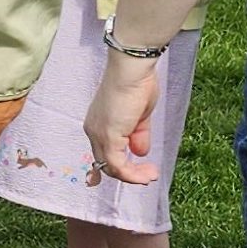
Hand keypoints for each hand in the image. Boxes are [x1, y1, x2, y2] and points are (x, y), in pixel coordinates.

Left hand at [83, 53, 162, 182]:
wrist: (132, 71)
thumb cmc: (136, 84)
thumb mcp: (140, 116)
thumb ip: (138, 135)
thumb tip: (140, 152)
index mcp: (99, 123)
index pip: (108, 152)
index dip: (125, 164)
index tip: (144, 167)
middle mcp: (94, 130)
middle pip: (107, 163)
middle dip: (130, 173)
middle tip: (150, 174)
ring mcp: (99, 134)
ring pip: (112, 167)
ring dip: (134, 176)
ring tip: (151, 175)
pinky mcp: (108, 137)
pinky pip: (117, 165)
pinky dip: (132, 175)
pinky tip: (146, 174)